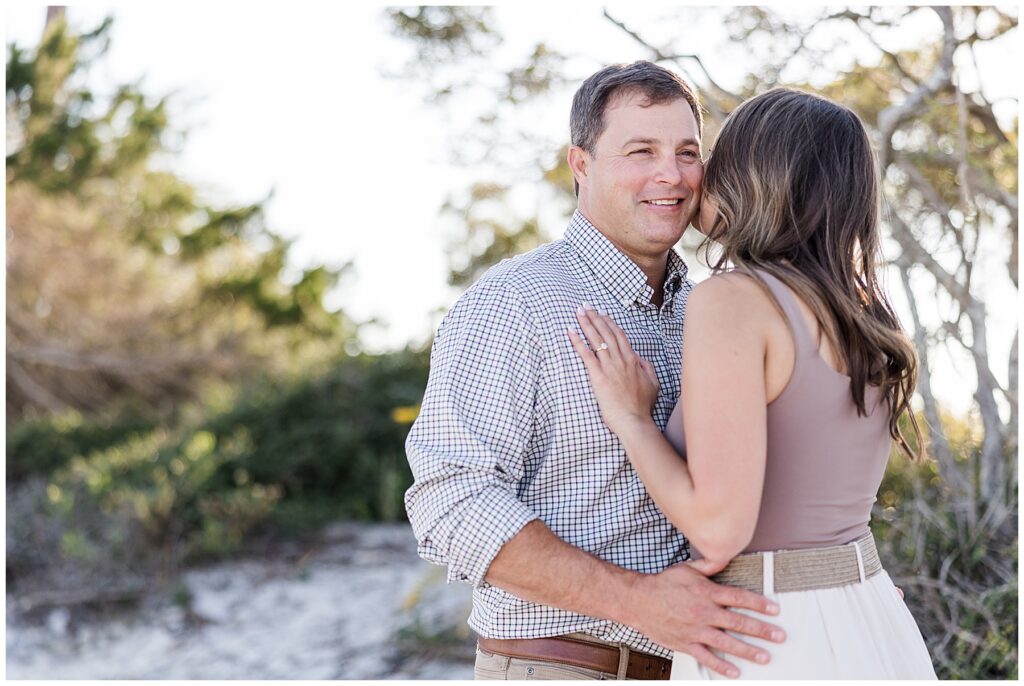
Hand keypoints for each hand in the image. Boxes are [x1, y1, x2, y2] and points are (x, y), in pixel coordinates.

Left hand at [568, 306, 658, 435]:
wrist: (634, 421)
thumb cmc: (642, 406)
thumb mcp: (652, 383)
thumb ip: (645, 367)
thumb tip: (638, 357)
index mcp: (633, 361)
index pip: (619, 336)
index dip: (610, 323)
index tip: (602, 314)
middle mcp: (621, 360)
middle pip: (606, 333)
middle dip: (595, 317)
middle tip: (586, 306)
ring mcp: (609, 367)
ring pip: (596, 339)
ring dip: (586, 324)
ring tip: (578, 312)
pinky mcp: (598, 376)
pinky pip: (586, 354)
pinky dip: (577, 341)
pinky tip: (570, 331)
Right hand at [624, 563, 785, 678]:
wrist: (638, 600)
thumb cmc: (663, 584)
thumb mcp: (686, 569)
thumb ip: (709, 565)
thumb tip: (726, 554)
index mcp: (706, 592)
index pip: (739, 598)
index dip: (759, 604)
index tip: (775, 610)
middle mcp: (704, 612)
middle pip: (738, 622)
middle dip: (762, 630)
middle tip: (779, 636)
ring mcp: (695, 630)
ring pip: (726, 642)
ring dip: (748, 650)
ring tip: (765, 656)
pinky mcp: (686, 643)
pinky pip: (706, 657)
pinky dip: (721, 666)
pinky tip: (735, 672)